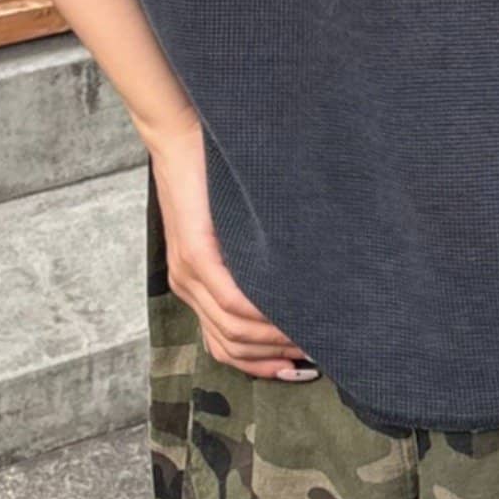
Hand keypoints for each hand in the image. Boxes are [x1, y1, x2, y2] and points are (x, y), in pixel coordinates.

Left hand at [148, 120, 319, 380]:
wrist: (181, 131)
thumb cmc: (212, 170)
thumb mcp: (229, 220)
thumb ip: (246, 252)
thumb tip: (292, 272)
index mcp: (193, 282)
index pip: (225, 345)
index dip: (262, 364)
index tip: (301, 366)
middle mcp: (188, 285)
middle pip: (231, 345)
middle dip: (276, 357)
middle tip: (318, 351)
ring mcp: (190, 271)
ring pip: (234, 329)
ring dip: (276, 339)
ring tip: (313, 332)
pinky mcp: (197, 251)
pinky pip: (233, 299)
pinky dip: (263, 313)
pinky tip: (293, 311)